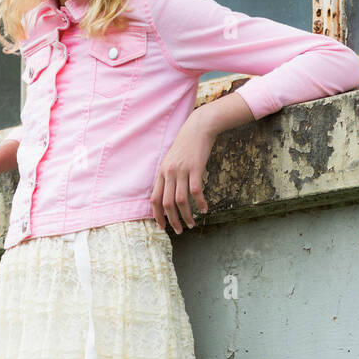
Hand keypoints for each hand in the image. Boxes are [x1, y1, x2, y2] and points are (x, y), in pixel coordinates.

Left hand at [150, 109, 214, 234]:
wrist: (198, 128)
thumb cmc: (186, 145)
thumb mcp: (171, 160)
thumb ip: (168, 176)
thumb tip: (168, 196)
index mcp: (161, 172)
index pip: (154, 199)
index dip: (157, 215)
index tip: (163, 227)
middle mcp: (169, 173)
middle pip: (167, 203)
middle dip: (172, 220)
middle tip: (179, 231)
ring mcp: (182, 170)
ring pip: (181, 200)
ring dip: (186, 216)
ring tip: (192, 224)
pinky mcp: (195, 168)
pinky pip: (196, 192)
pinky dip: (200, 203)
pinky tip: (204, 210)